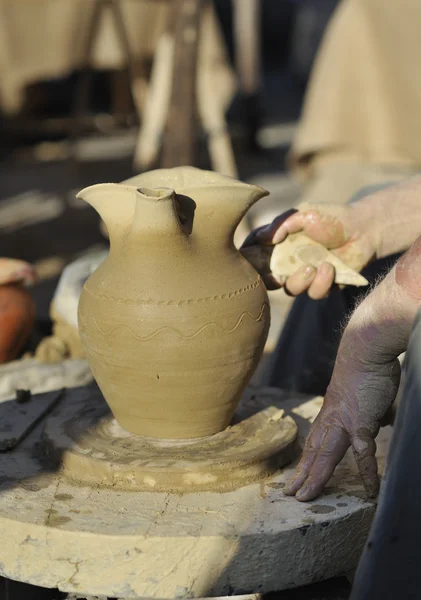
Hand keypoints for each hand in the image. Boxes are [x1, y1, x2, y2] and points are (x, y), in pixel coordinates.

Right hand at [242, 202, 375, 297]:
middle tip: (276, 274)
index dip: (247, 258)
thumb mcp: (303, 213)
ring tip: (313, 266)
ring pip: (290, 290)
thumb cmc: (332, 217)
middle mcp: (289, 262)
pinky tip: (329, 268)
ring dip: (300, 281)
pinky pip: (314, 293)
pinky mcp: (323, 285)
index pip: (255, 253)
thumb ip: (282, 224)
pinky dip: (320, 282)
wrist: (363, 228)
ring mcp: (306, 275)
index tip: (245, 258)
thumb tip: (264, 238)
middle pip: (267, 279)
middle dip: (268, 280)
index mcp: (280, 244)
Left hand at [283, 347, 399, 500]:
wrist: (364, 349)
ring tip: (306, 497)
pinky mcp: (361, 422)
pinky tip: (371, 490)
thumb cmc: (366, 369)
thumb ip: (369, 412)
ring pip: (326, 456)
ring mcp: (344, 422)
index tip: (296, 477)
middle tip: (289, 494)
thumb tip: (380, 420)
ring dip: (315, 477)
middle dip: (301, 474)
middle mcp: (331, 420)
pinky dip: (367, 473)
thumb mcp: (362, 395)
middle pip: (313, 453)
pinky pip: (363, 453)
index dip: (305, 462)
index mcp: (330, 414)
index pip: (315, 443)